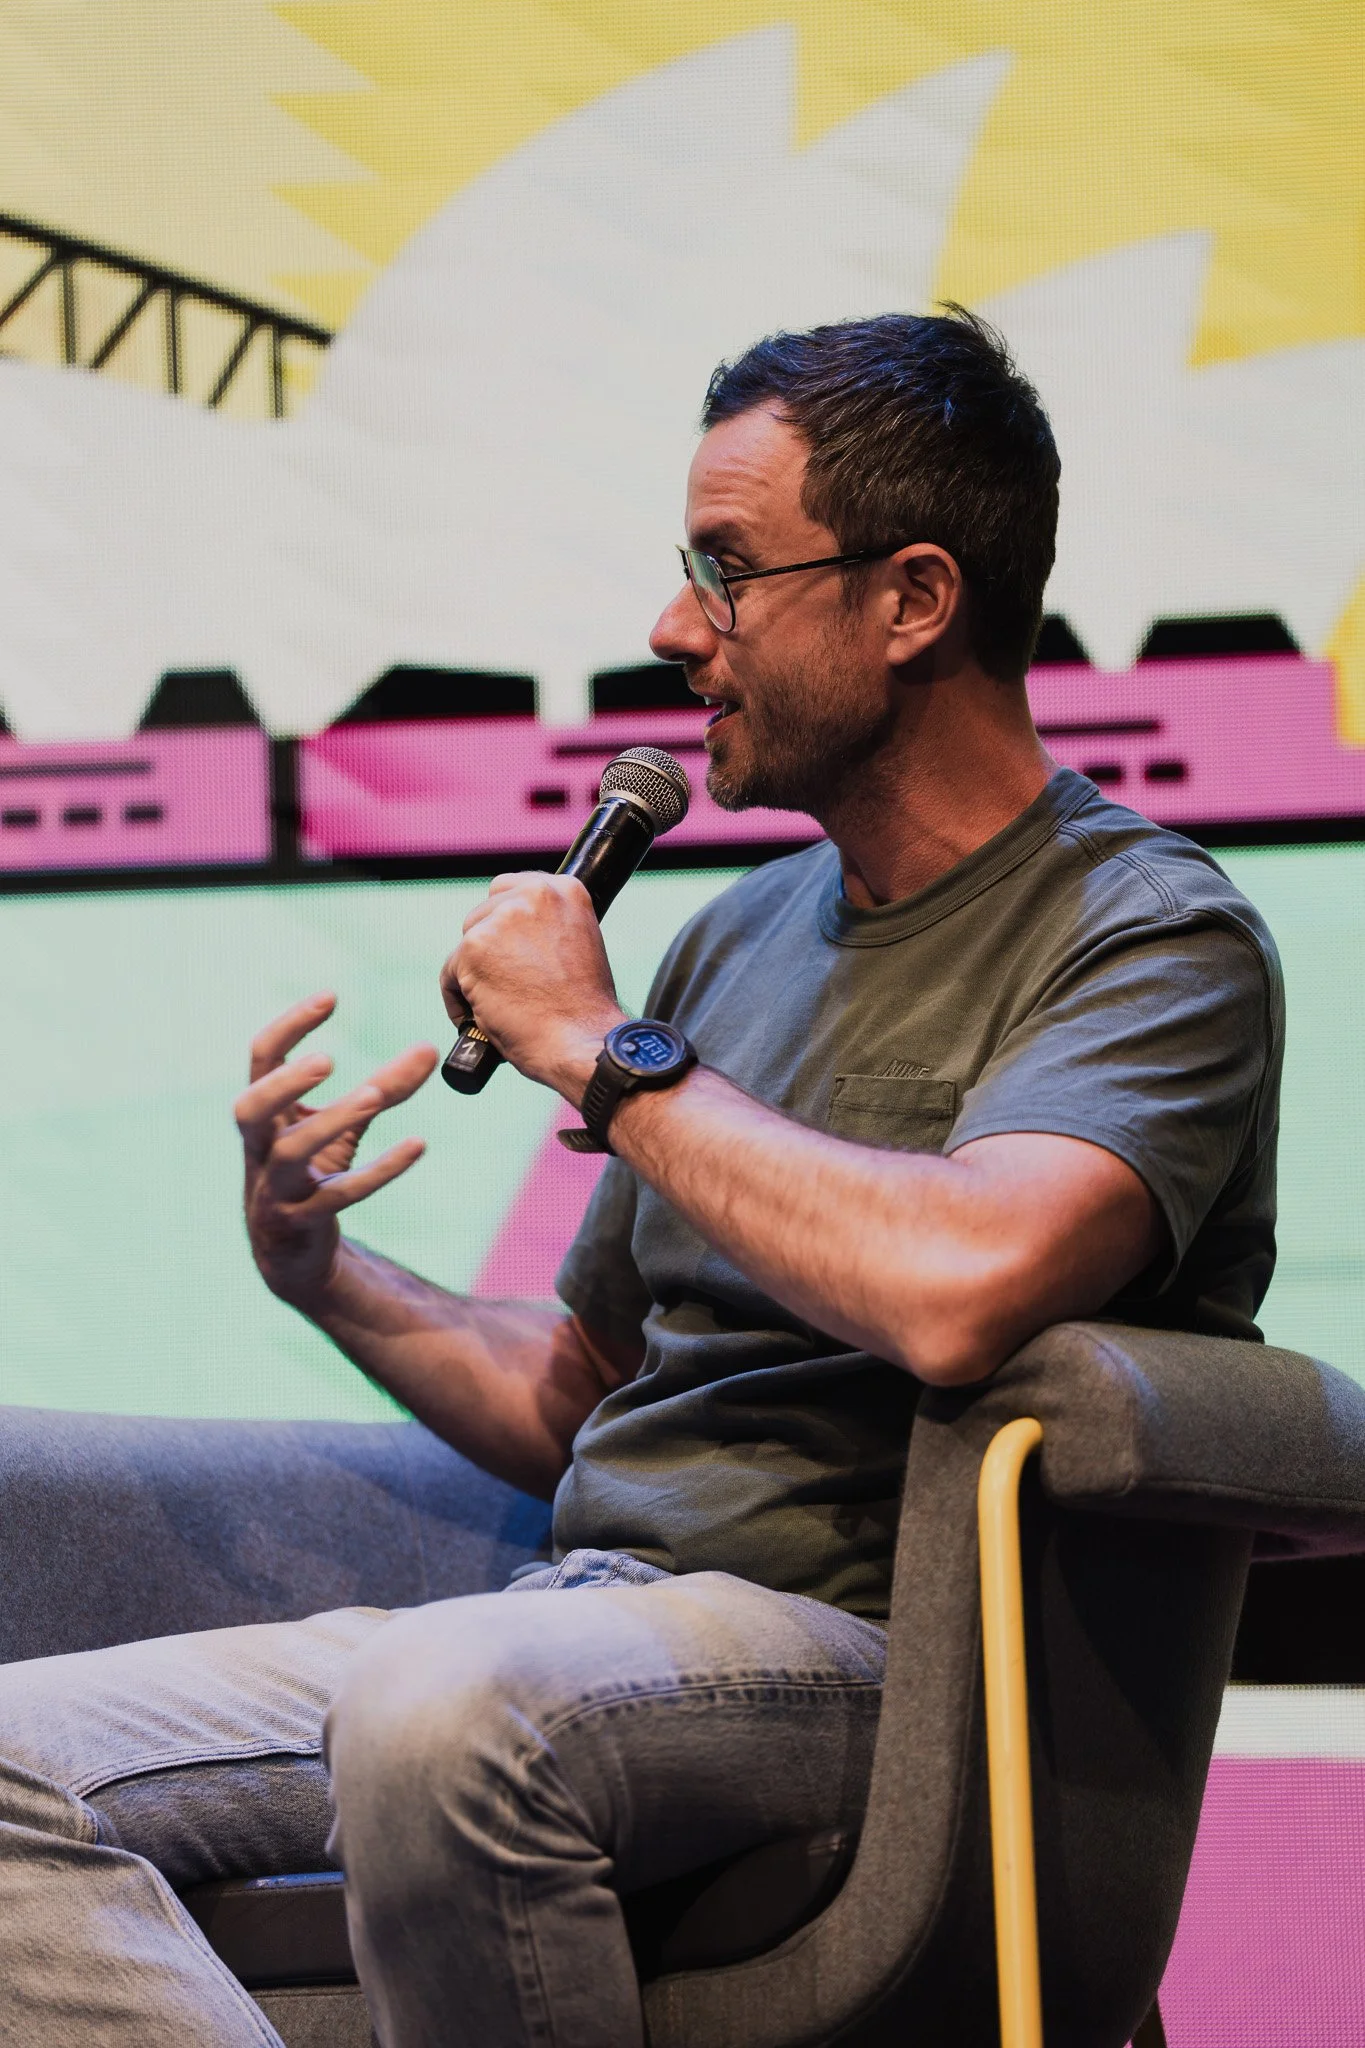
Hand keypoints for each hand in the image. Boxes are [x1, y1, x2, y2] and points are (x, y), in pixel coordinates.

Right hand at [236, 993, 437, 1305]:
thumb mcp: (345, 1124)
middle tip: (326, 1061)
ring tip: (375, 1096)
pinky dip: (379, 1171)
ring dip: (332, 1120)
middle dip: (283, 1083)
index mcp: (264, 1113)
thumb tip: (429, 1048)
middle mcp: (260, 1147)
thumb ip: (385, 1085)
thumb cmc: (314, 1170)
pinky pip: (338, 1195)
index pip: (261, 1058)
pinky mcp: (303, 1221)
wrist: (294, 1251)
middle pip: (249, 1108)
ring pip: (291, 1153)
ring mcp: (275, 1188)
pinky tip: (418, 1146)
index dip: (290, 1026)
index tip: (332, 997)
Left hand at [441, 873, 624, 1100]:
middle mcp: (533, 895)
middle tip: (506, 984)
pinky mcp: (473, 948)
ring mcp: (501, 920)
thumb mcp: (578, 946)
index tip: (507, 950)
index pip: (510, 889)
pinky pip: (450, 973)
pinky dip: (459, 999)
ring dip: (474, 972)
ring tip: (498, 1004)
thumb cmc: (582, 1010)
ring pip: (466, 944)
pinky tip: (481, 1016)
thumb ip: (546, 927)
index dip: (504, 923)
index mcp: (564, 891)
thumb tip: (512, 936)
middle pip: (483, 913)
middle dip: (488, 948)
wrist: (580, 1042)